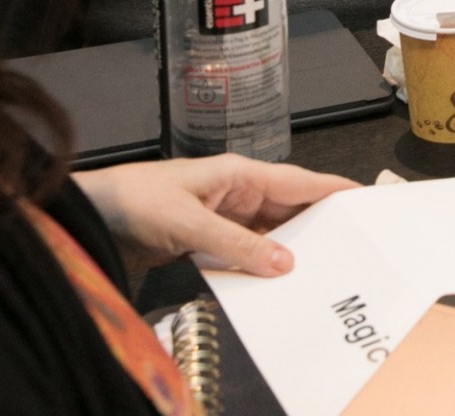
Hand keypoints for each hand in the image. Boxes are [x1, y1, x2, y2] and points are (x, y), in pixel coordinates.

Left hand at [75, 155, 355, 276]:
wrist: (87, 218)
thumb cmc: (133, 201)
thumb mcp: (188, 223)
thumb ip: (237, 244)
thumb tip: (285, 264)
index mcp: (239, 174)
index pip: (300, 182)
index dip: (335, 190)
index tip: (367, 199)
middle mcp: (237, 192)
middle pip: (290, 210)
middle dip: (318, 226)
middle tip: (350, 246)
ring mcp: (223, 216)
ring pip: (270, 234)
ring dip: (288, 250)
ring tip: (319, 268)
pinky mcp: (207, 240)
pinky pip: (247, 251)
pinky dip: (261, 264)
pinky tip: (275, 281)